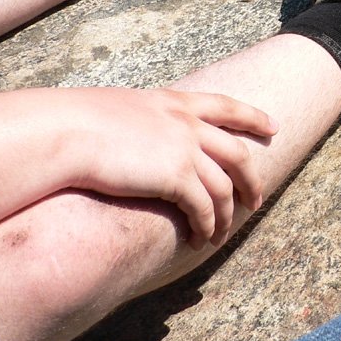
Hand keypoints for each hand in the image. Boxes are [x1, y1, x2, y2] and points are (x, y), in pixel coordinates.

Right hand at [0, 87, 278, 248]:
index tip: (273, 126)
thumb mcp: (121, 108)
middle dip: (251, 179)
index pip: (226, 106)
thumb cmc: (78, 121)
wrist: (67, 131)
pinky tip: (203, 239)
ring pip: (223, 187)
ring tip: (223, 234)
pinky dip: (207, 226)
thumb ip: (143, 120)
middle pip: (237, 153)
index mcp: (175, 101)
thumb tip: (139, 135)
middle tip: (258, 199)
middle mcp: (188, 124)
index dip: (252, 116)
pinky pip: (204, 207)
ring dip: (227, 215)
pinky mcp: (177, 177)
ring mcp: (186, 150)